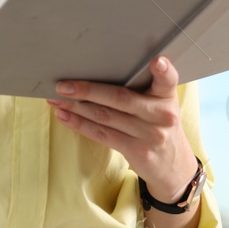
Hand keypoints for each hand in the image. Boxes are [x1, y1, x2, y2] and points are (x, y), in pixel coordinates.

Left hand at [46, 55, 198, 203]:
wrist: (173, 166)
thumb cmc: (158, 125)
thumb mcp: (160, 105)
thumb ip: (142, 89)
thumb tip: (97, 72)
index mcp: (167, 97)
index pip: (168, 80)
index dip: (163, 70)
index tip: (156, 61)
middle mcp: (161, 115)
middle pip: (120, 98)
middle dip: (88, 91)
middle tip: (62, 85)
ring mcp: (149, 135)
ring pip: (105, 116)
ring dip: (76, 107)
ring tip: (55, 99)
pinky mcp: (136, 151)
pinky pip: (102, 134)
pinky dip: (79, 124)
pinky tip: (64, 116)